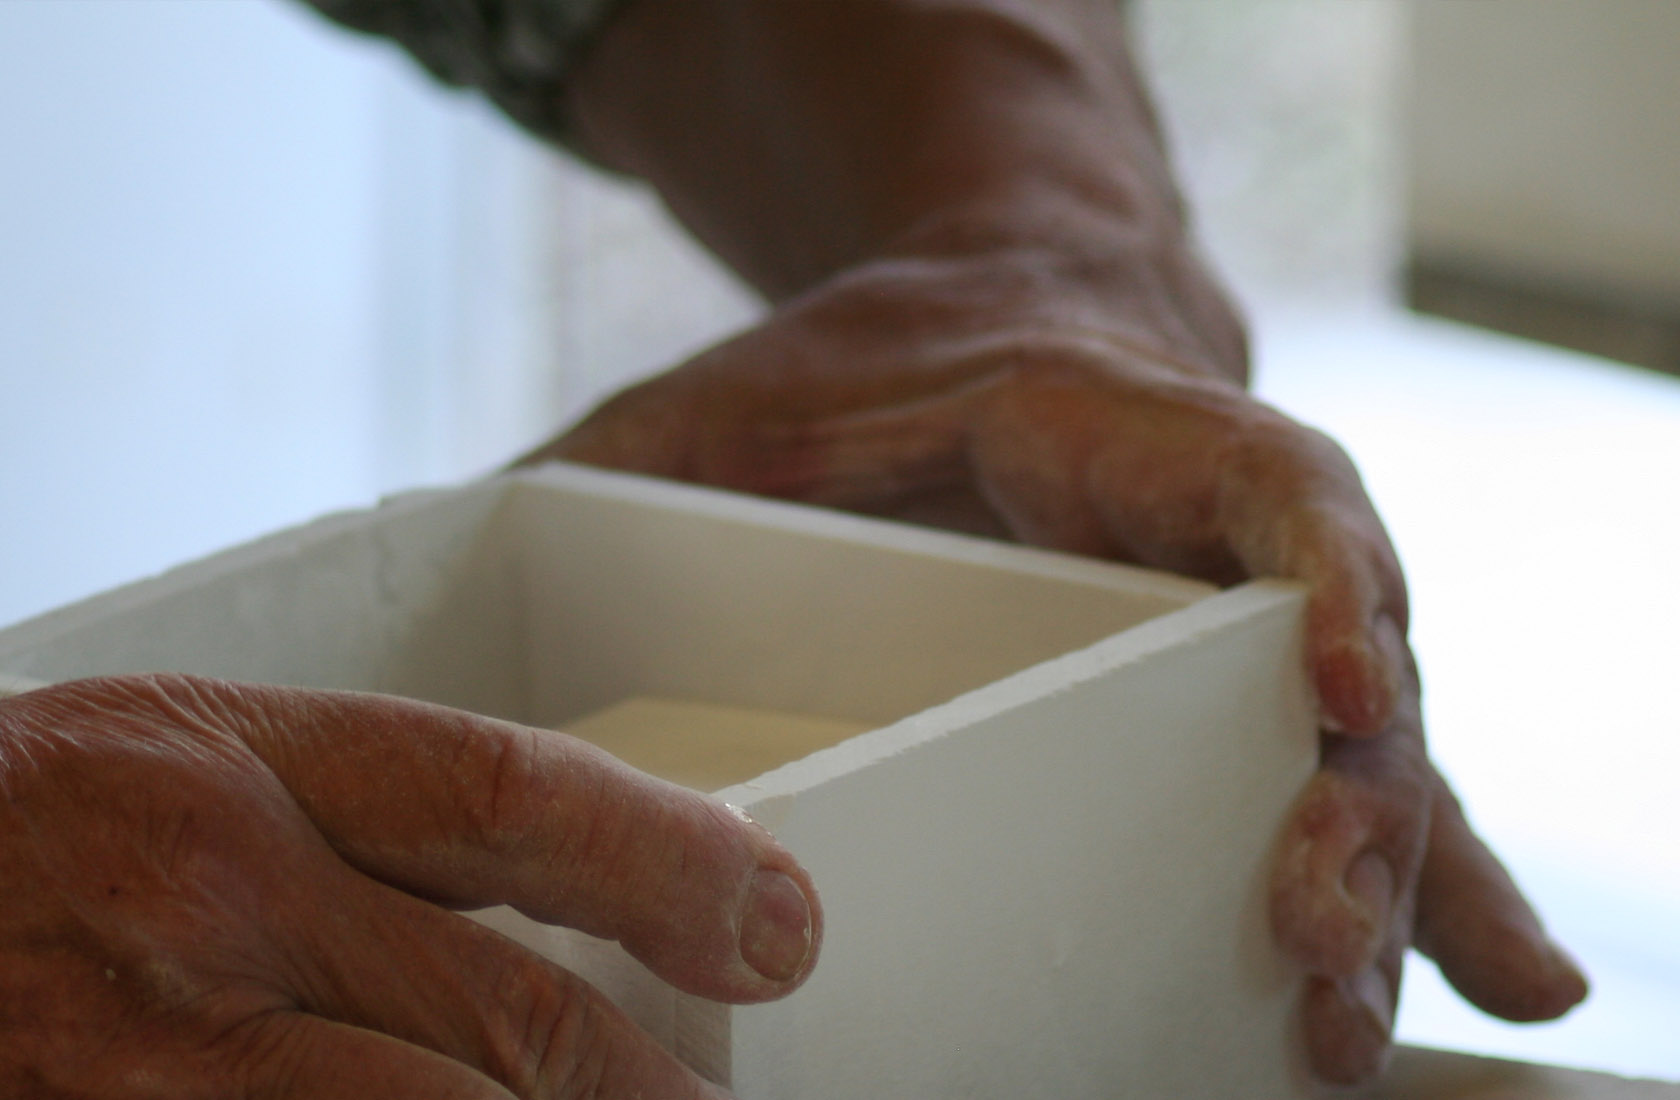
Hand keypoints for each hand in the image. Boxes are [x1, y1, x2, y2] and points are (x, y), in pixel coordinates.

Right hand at [0, 675, 819, 1097]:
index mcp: (254, 765)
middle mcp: (221, 903)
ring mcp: (162, 1059)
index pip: (505, 795)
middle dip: (649, 1082)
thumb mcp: (207, 745)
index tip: (779, 922)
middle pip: (500, 1012)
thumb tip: (571, 897)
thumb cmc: (25, 816)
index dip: (670, 862)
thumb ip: (379, 817)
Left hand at [524, 252, 1586, 1080]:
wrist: (954, 333)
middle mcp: (1208, 528)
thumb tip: (448, 539)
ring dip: (1386, 887)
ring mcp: (1232, 613)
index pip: (1258, 482)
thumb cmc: (844, 376)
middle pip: (1338, 656)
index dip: (1320, 578)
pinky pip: (1323, 783)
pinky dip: (1402, 886)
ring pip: (1361, 748)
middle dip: (1353, 798)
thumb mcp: (721, 405)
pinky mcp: (1218, 689)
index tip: (1346, 688)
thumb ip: (621, 460)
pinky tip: (1442, 998)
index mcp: (1110, 423)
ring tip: (1345, 1033)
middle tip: (1314, 931)